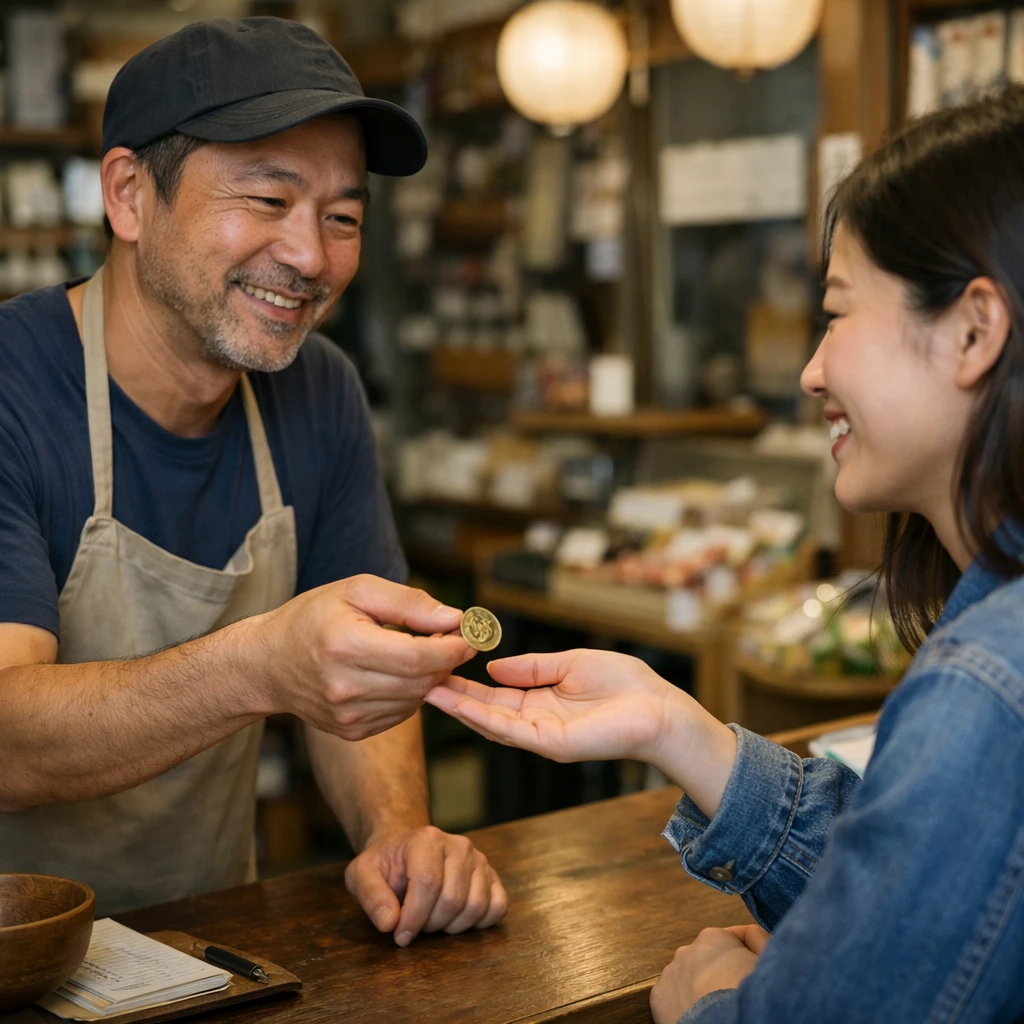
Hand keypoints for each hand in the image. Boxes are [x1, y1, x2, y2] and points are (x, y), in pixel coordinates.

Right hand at [250, 576, 474, 739]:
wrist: (268, 664)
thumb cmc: (313, 617)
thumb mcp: (357, 590)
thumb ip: (408, 602)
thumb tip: (455, 618)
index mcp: (345, 645)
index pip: (418, 656)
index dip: (452, 647)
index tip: (469, 634)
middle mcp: (345, 687)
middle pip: (421, 680)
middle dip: (447, 660)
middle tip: (452, 639)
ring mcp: (347, 715)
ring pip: (415, 699)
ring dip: (430, 677)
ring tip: (420, 651)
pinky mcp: (352, 731)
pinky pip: (400, 713)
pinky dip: (410, 693)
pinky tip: (398, 673)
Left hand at [344, 825, 506, 945]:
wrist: (406, 850)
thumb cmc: (385, 864)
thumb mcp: (362, 874)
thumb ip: (370, 896)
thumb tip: (389, 923)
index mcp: (426, 840)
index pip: (428, 883)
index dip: (414, 917)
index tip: (399, 934)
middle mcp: (458, 845)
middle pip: (453, 899)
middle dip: (430, 924)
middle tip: (415, 924)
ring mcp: (479, 859)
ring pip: (476, 906)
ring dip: (452, 926)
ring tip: (433, 919)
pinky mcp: (491, 875)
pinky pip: (497, 907)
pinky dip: (478, 922)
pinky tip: (456, 920)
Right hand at [425, 649, 686, 764]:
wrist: (659, 709)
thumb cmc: (624, 685)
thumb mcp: (569, 664)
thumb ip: (531, 667)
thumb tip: (492, 668)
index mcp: (539, 702)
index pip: (493, 694)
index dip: (465, 683)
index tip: (438, 666)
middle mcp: (534, 722)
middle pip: (483, 710)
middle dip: (451, 696)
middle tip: (416, 678)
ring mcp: (540, 736)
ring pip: (488, 722)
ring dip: (456, 707)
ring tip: (424, 689)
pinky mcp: (551, 744)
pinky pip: (509, 730)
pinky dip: (480, 717)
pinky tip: (458, 704)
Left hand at [650, 925, 769, 1022]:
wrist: (725, 1023)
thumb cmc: (750, 991)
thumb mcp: (768, 957)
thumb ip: (758, 939)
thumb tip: (752, 937)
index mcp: (713, 937)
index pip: (733, 940)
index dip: (747, 956)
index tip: (754, 972)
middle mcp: (687, 950)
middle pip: (709, 960)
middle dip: (721, 972)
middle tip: (735, 993)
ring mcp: (670, 973)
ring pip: (689, 978)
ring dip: (701, 988)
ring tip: (717, 1008)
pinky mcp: (658, 997)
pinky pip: (674, 998)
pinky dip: (684, 1005)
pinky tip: (700, 1015)